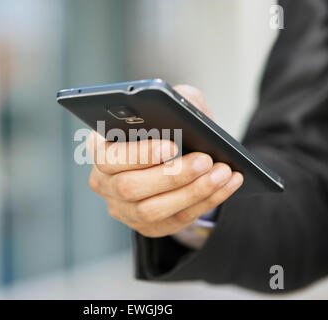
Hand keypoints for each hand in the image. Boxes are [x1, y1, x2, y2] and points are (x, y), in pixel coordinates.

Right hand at [86, 85, 243, 237]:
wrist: (174, 155)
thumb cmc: (167, 128)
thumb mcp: (169, 107)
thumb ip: (174, 99)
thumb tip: (185, 108)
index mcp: (100, 149)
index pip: (109, 157)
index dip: (140, 154)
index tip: (171, 145)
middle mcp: (104, 183)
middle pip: (129, 188)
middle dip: (172, 175)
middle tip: (206, 160)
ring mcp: (123, 208)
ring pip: (151, 211)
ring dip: (192, 192)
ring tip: (221, 173)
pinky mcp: (145, 226)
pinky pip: (174, 221)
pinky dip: (205, 202)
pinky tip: (227, 184)